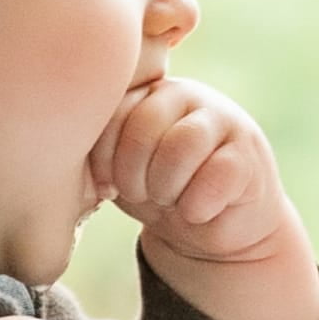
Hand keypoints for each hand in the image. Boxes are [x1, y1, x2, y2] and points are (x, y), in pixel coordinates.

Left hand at [92, 77, 293, 265]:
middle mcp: (184, 94)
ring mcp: (221, 119)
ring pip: (182, 146)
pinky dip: (197, 206)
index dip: (104, 159)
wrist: (211, 226)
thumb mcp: (120, 170)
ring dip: (167, 188)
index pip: (112, 112)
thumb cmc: (157, 192)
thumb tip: (71, 150)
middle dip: (134, 176)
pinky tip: (198, 210)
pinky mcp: (248, 153)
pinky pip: (216, 175)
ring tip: (171, 200)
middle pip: (144, 127)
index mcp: (145, 93)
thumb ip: (98, 151)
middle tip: (143, 195)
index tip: (110, 186)